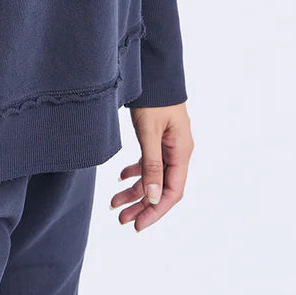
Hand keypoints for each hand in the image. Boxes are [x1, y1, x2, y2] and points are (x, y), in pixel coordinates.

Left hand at [112, 101, 192, 232]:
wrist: (153, 70)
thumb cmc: (154, 98)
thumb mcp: (150, 133)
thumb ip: (152, 165)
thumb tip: (154, 198)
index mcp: (181, 151)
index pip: (172, 191)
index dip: (156, 210)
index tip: (138, 224)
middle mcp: (177, 151)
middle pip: (161, 187)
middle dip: (142, 205)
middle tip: (121, 219)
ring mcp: (167, 144)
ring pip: (153, 176)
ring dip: (135, 191)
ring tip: (114, 204)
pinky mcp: (157, 137)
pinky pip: (148, 162)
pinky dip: (135, 172)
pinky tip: (120, 178)